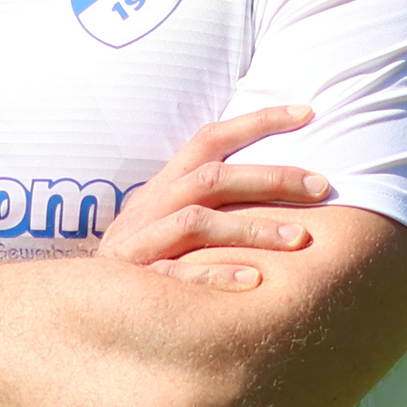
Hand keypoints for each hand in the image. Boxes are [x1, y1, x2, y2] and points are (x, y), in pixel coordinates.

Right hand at [99, 105, 329, 289]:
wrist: (85, 294)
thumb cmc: (145, 249)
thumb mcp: (166, 211)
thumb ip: (208, 195)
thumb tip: (275, 175)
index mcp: (167, 181)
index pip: (212, 137)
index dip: (258, 120)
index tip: (308, 112)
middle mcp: (155, 203)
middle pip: (214, 177)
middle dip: (271, 177)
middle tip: (322, 184)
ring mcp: (145, 239)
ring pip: (199, 222)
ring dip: (253, 228)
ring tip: (301, 238)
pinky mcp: (140, 278)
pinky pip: (179, 275)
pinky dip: (216, 276)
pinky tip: (255, 282)